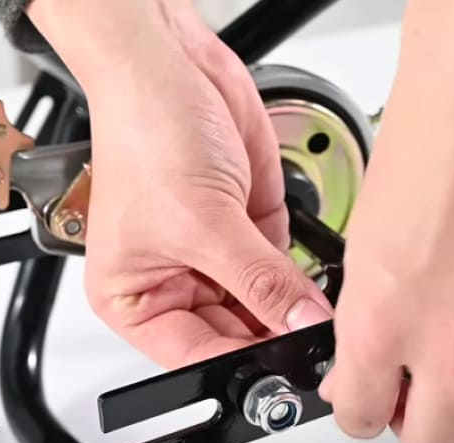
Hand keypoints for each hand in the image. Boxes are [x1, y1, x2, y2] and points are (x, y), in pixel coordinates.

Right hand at [28, 0, 331, 367]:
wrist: (171, 65)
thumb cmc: (145, 132)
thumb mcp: (204, 222)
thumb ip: (259, 281)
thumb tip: (300, 322)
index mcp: (134, 297)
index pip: (193, 354)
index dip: (240, 364)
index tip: (287, 366)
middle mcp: (173, 280)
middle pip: (232, 334)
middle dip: (272, 337)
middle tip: (312, 340)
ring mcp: (216, 255)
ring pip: (264, 305)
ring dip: (292, 309)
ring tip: (317, 312)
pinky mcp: (249, 229)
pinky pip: (283, 271)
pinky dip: (303, 280)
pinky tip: (318, 285)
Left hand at [320, 0, 453, 442]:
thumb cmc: (434, 138)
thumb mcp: (366, 239)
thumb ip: (366, 320)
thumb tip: (364, 365)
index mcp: (383, 317)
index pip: (359, 417)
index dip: (362, 409)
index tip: (373, 395)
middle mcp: (453, 339)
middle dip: (420, 423)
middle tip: (424, 389)